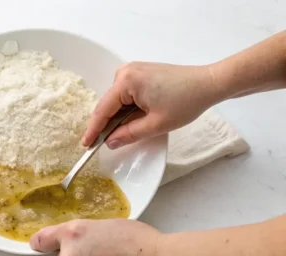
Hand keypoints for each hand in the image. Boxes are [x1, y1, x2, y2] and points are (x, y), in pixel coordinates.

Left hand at [29, 219, 162, 255]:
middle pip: (62, 255)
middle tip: (98, 252)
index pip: (41, 239)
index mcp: (73, 232)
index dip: (40, 243)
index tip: (39, 245)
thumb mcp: (104, 225)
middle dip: (75, 254)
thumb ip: (84, 232)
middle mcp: (69, 253)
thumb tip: (77, 239)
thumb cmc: (138, 241)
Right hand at [82, 62, 220, 148]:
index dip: (93, 130)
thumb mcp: (155, 124)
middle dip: (106, 123)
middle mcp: (125, 71)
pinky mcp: (142, 73)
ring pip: (117, 100)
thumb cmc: (186, 102)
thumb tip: (109, 142)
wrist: (210, 83)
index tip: (85, 146)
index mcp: (126, 81)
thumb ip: (128, 134)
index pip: (102, 110)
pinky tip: (134, 118)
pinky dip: (127, 108)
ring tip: (125, 132)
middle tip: (104, 144)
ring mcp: (134, 70)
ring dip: (118, 116)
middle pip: (108, 104)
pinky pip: (126, 94)